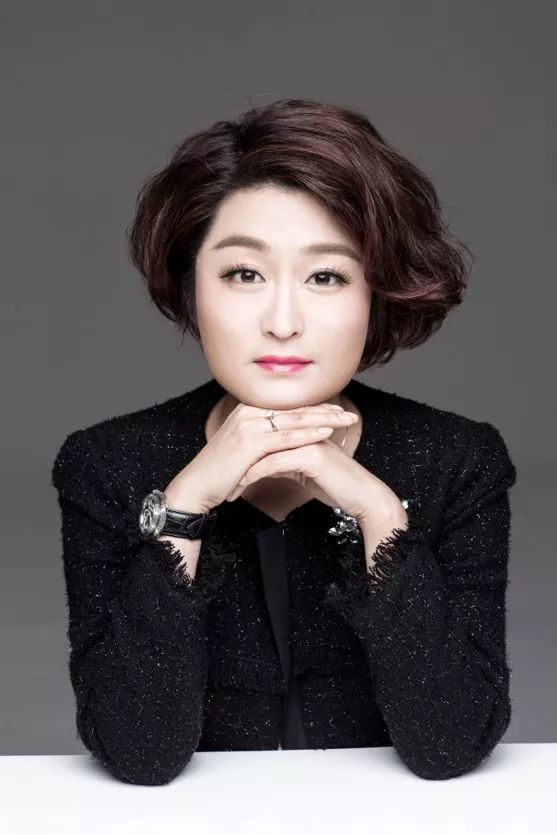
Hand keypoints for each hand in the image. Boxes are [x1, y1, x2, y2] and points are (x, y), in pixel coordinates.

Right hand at [163, 400, 356, 514]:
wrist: (198, 485)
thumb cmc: (223, 471)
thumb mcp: (245, 447)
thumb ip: (264, 437)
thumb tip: (287, 437)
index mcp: (248, 409)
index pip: (289, 405)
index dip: (315, 407)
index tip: (338, 410)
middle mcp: (248, 411)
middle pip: (295, 409)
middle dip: (326, 410)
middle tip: (350, 413)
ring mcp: (248, 425)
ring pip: (294, 420)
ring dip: (324, 420)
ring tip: (346, 421)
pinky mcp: (250, 443)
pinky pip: (285, 438)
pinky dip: (308, 434)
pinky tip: (326, 433)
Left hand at [226, 431, 407, 531]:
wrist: (362, 497)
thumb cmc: (337, 485)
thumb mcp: (305, 470)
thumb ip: (286, 460)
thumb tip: (265, 463)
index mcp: (301, 430)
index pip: (265, 434)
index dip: (245, 452)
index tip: (228, 470)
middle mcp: (303, 430)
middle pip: (261, 439)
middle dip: (238, 460)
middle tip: (221, 477)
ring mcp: (307, 439)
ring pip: (264, 449)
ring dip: (242, 469)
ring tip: (227, 486)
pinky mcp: (310, 455)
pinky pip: (274, 463)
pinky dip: (255, 475)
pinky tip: (242, 487)